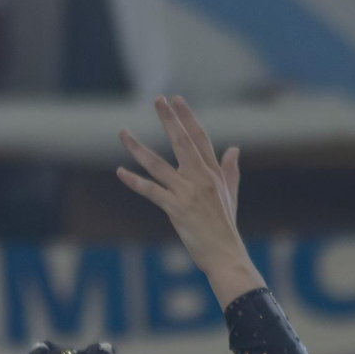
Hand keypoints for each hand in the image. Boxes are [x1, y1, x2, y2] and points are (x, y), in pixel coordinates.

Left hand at [117, 96, 254, 289]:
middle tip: (157, 99)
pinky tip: (120, 172)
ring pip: (158, 165)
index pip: (200, 138)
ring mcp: (188, 193)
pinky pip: (151, 191)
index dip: (187, 117)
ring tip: (122, 132)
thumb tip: (234, 149)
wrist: (225, 253)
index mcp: (213, 173)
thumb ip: (229, 170)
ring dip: (137, 148)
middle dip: (169, 119)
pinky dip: (134, 181)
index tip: (176, 99)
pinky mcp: (176, 209)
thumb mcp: (230, 194)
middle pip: (182, 142)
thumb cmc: (225, 226)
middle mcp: (201, 178)